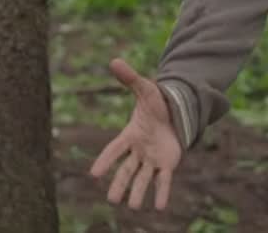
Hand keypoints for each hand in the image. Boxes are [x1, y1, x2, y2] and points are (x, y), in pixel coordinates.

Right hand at [89, 58, 182, 210]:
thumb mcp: (144, 88)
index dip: (104, 161)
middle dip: (119, 184)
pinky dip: (161, 192)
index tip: (93, 174)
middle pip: (126, 170)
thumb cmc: (156, 103)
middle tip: (111, 200)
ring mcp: (152, 159)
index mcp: (130, 134)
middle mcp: (138, 151)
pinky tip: (160, 206)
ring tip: (132, 207)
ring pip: (142, 178)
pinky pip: (163, 180)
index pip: (114, 149)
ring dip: (137, 193)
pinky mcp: (167, 164)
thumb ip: (130, 78)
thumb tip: (114, 60)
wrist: (174, 112)